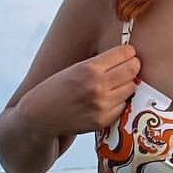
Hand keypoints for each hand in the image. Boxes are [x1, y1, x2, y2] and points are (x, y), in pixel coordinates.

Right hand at [22, 46, 141, 137]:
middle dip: (133, 66)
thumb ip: (100, 64)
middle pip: (133, 69)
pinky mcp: (103, 120)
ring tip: (115, 84)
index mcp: (89, 68)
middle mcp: (97, 86)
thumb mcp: (75, 68)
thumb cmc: (57, 88)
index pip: (124, 53)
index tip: (128, 53)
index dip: (129, 52)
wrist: (40, 116)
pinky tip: (107, 99)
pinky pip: (123, 105)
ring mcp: (101, 105)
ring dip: (127, 84)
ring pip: (131, 88)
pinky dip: (119, 101)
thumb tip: (129, 56)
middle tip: (129, 66)